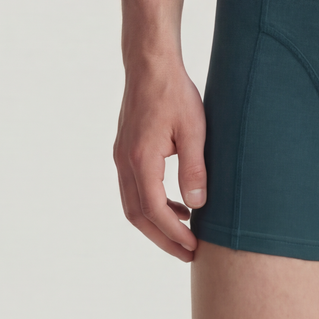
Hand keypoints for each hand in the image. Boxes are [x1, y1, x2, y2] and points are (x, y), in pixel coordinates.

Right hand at [113, 59, 207, 260]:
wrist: (150, 64)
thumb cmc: (174, 92)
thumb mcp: (193, 129)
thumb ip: (194, 167)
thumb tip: (197, 205)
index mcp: (140, 159)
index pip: (154, 210)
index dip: (173, 233)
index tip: (193, 247)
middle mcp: (124, 162)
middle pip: (138, 215)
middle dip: (163, 238)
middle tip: (188, 253)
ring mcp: (121, 156)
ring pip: (132, 204)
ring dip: (156, 222)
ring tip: (185, 231)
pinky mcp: (124, 150)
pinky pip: (133, 188)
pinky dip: (151, 203)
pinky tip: (175, 202)